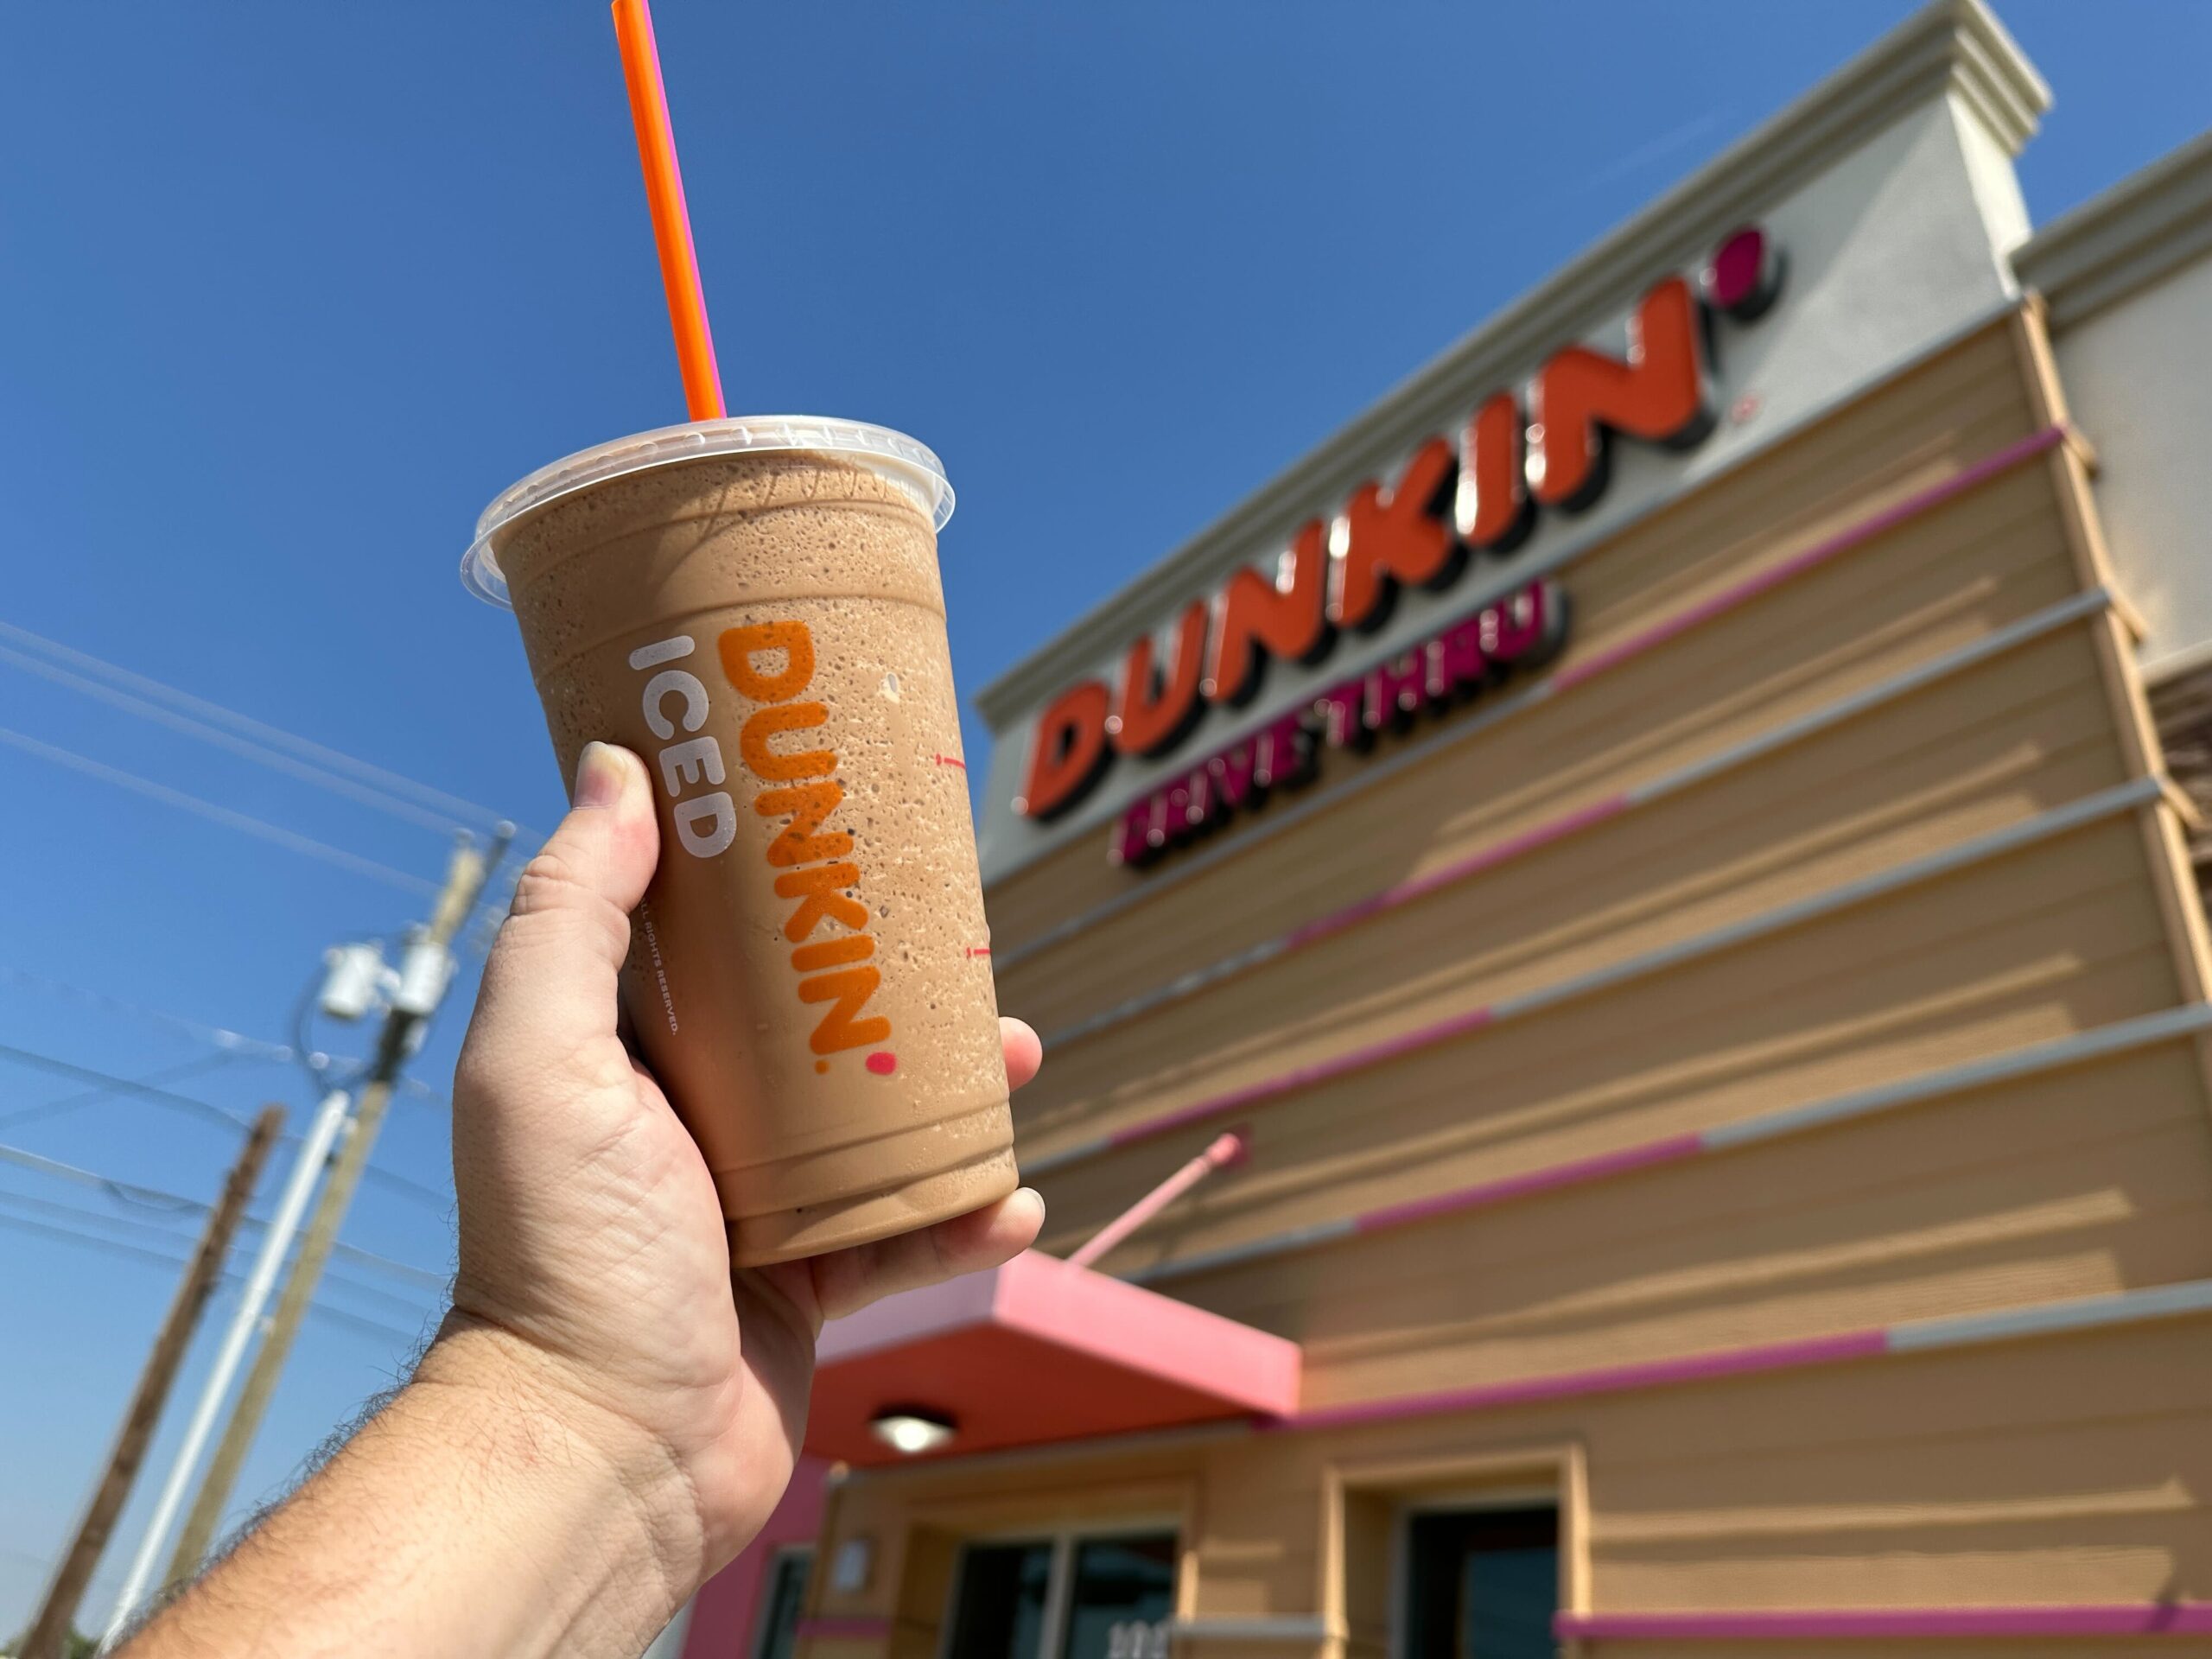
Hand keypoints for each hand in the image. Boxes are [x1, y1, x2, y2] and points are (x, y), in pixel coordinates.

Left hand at [440, 741, 1043, 1601]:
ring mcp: (759, 1201)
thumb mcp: (544, 1058)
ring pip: (882, 1120)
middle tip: (963, 943)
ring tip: (1015, 1057)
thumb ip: (571, 916)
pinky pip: (910, 1233)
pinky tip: (1013, 1203)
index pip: (709, 934)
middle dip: (897, 978)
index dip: (775, 872)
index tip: (842, 816)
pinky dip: (967, 1216)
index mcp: (628, 1050)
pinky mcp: (813, 1281)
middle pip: (818, 1017)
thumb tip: (612, 770)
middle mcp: (693, 1116)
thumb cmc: (560, 1253)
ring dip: (957, 1091)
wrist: (605, 1451)